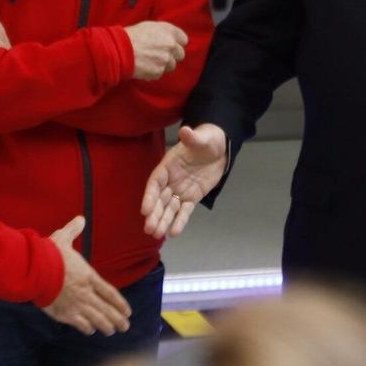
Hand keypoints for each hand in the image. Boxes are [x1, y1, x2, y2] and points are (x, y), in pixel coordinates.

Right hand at [40, 216, 131, 335]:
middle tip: (125, 326)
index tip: (128, 311)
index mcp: (89, 276)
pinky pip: (80, 324)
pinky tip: (91, 330)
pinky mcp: (64, 314)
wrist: (34, 270)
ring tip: (112, 331)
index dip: (120, 303)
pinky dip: (87, 328)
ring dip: (106, 326)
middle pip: (107, 309)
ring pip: (97, 319)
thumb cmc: (49, 254)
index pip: (110, 293)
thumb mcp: (63, 238)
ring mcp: (76, 305)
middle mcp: (86, 293)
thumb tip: (81, 218)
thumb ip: (73, 229)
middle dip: (118, 319)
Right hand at [126, 21, 187, 79]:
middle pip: (180, 54)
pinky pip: (160, 73)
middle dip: (172, 55)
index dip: (177, 43)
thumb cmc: (131, 36)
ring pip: (172, 65)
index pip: (184, 40)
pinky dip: (154, 71)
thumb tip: (169, 39)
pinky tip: (145, 66)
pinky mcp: (159, 71)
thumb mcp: (149, 26)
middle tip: (160, 54)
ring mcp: (166, 60)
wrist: (120, 50)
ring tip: (150, 60)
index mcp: (169, 31)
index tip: (171, 45)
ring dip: (163, 64)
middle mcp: (171, 45)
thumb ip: (163, 32)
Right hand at [141, 124, 227, 239]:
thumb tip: (185, 130)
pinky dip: (180, 221)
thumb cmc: (207, 140)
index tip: (145, 209)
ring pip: (169, 208)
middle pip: (160, 199)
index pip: (155, 182)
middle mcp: (171, 180)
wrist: (220, 148)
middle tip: (150, 229)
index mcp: (168, 165)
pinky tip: (174, 232)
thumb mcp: (201, 138)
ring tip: (157, 235)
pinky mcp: (192, 197)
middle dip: (154, 214)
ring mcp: (181, 190)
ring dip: (163, 221)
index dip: (149, 196)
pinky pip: (184, 211)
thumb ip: (192, 138)